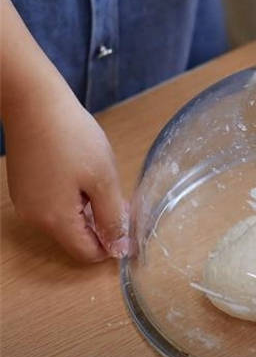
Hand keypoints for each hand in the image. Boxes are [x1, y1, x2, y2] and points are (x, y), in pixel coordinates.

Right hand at [4, 97, 128, 261]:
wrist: (34, 103)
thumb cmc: (72, 138)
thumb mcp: (103, 180)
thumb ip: (112, 217)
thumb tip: (118, 248)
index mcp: (55, 221)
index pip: (87, 254)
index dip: (112, 245)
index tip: (130, 225)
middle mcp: (35, 218)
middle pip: (75, 238)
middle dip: (102, 226)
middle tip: (122, 199)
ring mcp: (26, 202)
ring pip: (66, 221)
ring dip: (89, 212)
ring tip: (104, 184)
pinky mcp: (25, 187)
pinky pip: (54, 205)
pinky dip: (74, 200)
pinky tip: (85, 176)